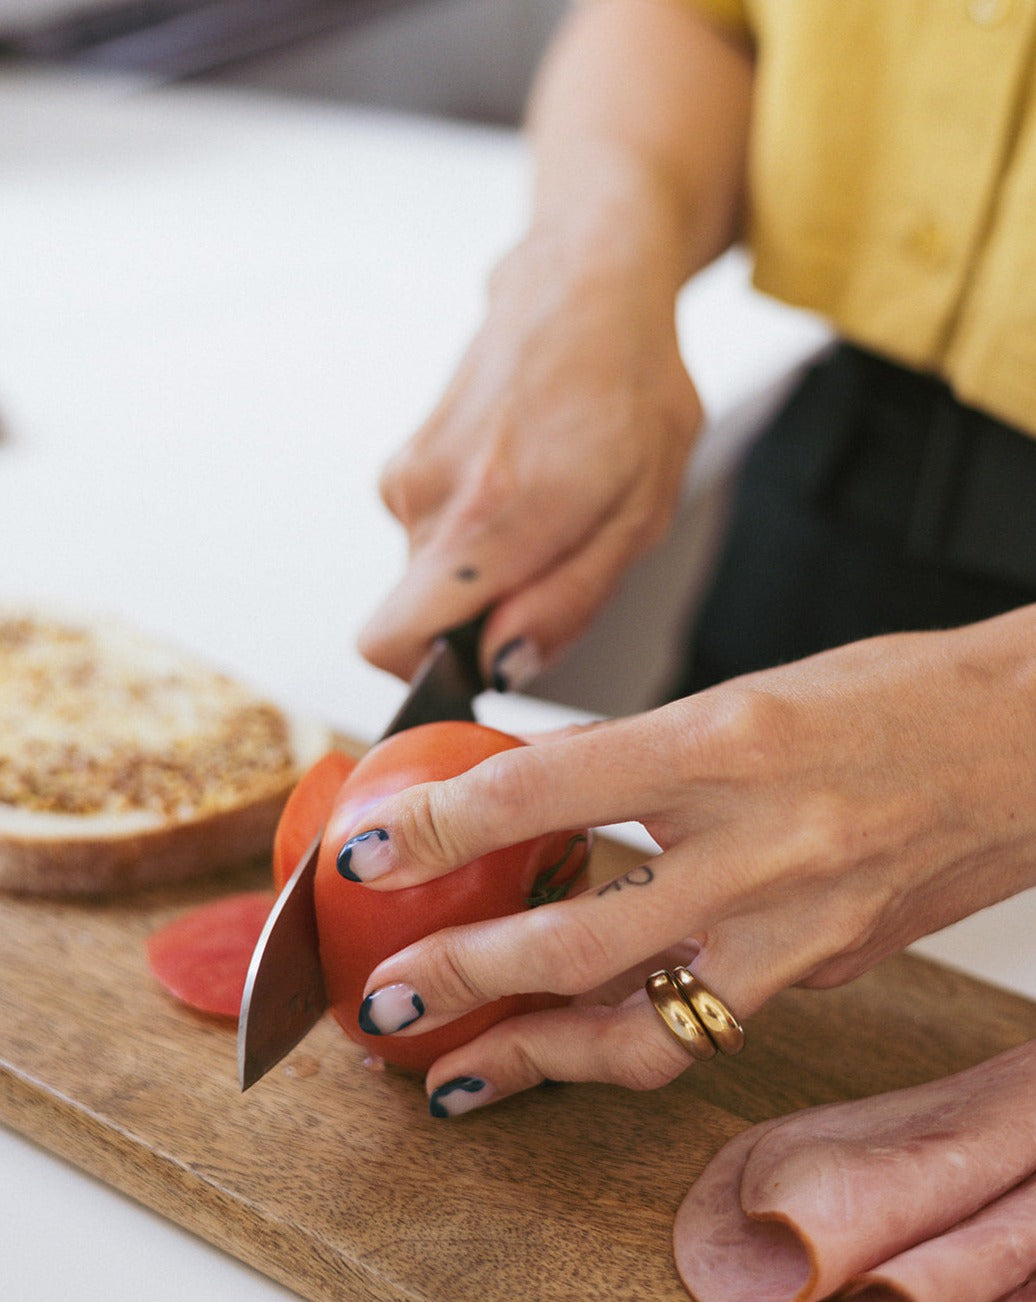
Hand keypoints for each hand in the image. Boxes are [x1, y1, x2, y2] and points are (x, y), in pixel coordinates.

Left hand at [337, 607, 1035, 1113]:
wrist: (1024, 742)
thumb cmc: (893, 695)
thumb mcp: (744, 692)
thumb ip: (636, 756)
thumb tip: (530, 794)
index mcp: (723, 741)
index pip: (540, 790)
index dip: (434, 829)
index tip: (364, 853)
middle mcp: (760, 845)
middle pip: (577, 940)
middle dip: (461, 983)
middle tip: (385, 1003)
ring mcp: (799, 927)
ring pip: (645, 1030)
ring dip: (536, 1059)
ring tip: (458, 1074)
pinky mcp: (823, 973)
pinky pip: (708, 1021)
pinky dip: (630, 1039)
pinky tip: (577, 1040)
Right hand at [357, 224, 702, 686]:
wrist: (584, 282)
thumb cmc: (630, 389)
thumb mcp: (638, 515)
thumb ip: (566, 603)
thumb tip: (504, 666)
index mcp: (486, 520)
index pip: (389, 642)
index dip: (434, 670)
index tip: (489, 655)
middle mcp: (427, 498)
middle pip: (422, 614)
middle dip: (485, 611)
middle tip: (559, 553)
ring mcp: (409, 472)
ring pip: (430, 571)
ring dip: (487, 564)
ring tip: (550, 503)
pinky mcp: (407, 456)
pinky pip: (432, 528)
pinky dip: (476, 526)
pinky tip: (525, 476)